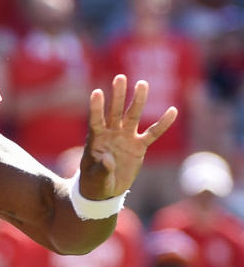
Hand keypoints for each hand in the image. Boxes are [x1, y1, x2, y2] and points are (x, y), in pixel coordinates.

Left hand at [80, 74, 177, 198]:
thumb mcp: (95, 179)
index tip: (97, 92)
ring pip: (133, 116)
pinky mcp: (138, 146)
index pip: (96, 120)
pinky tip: (173, 111)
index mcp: (96, 139)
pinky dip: (162, 124)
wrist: (105, 189)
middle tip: (120, 77)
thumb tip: (108, 160)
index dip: (96, 107)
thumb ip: (101, 169)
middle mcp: (111, 134)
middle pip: (115, 112)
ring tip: (142, 83)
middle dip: (118, 95)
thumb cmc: (94, 182)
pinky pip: (152, 133)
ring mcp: (126, 138)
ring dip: (137, 101)